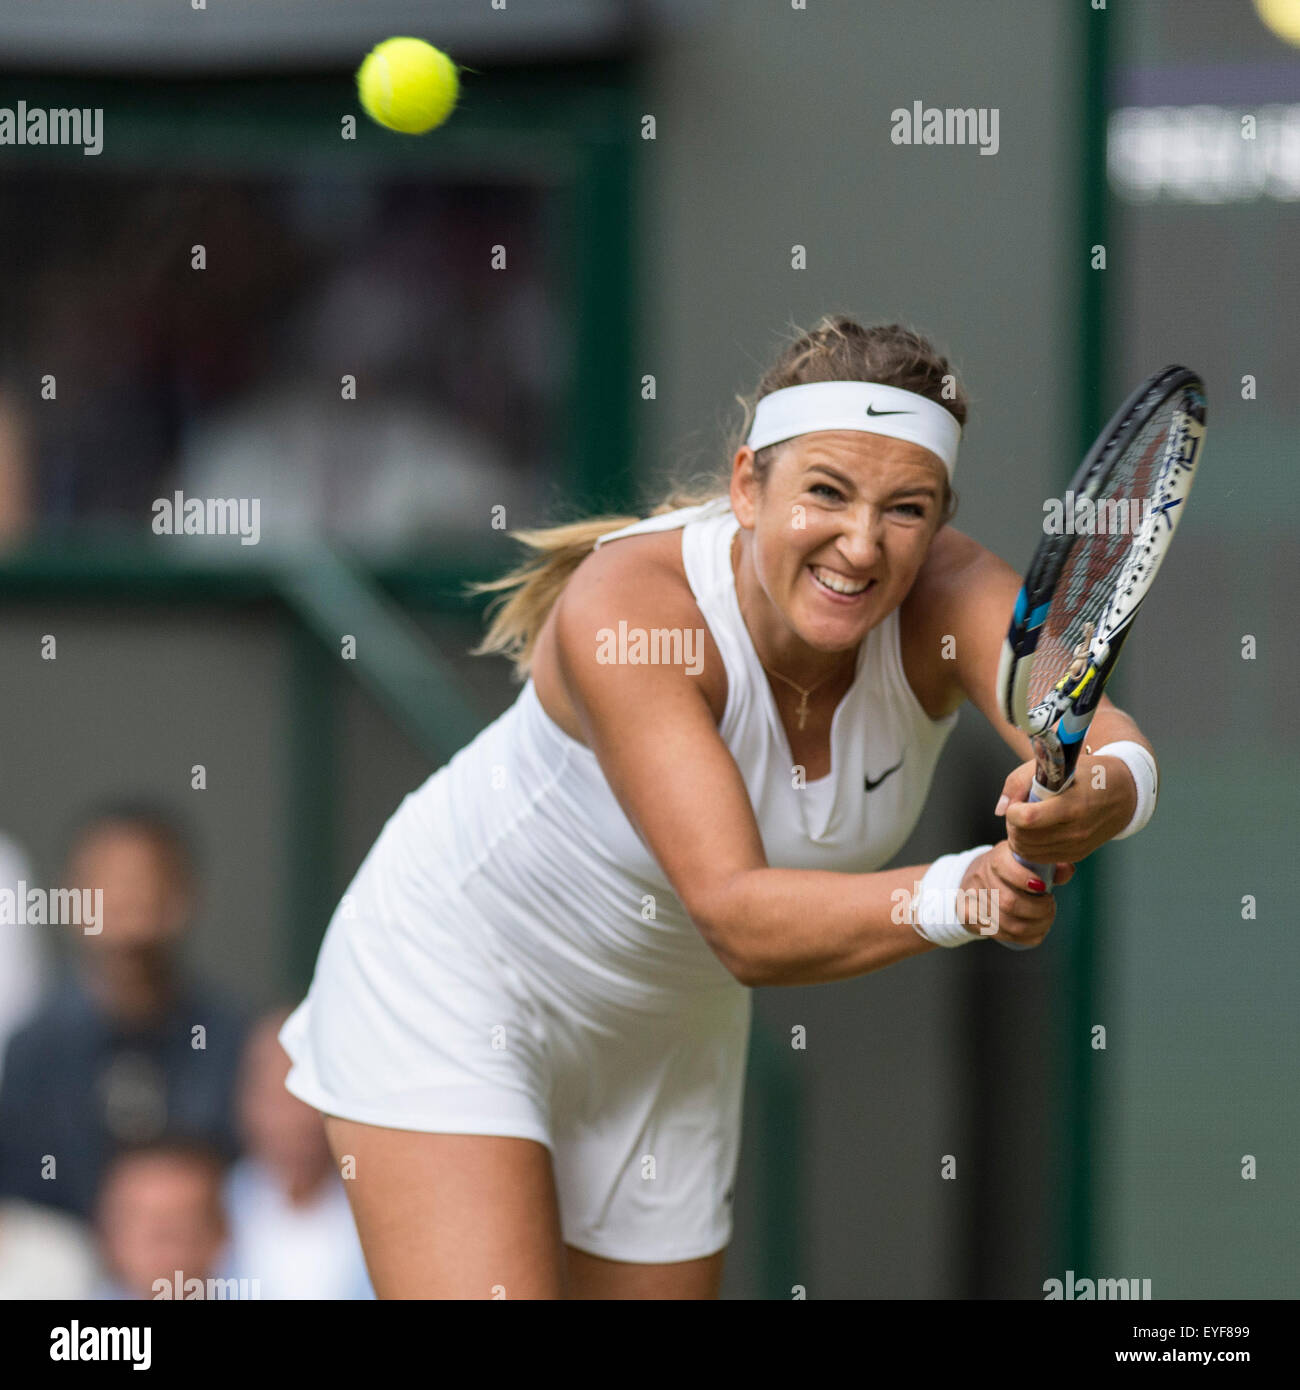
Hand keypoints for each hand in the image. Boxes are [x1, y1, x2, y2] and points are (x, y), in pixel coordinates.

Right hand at [959, 842, 1074, 947]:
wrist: (971, 880)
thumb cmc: (1008, 870)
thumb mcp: (1025, 860)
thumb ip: (1048, 865)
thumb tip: (1067, 870)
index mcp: (995, 859)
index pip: (1004, 867)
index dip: (1026, 879)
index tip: (1044, 888)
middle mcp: (980, 878)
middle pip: (1009, 902)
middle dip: (1039, 909)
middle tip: (1050, 905)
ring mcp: (973, 900)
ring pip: (1008, 924)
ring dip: (1036, 926)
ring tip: (1046, 918)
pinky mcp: (971, 918)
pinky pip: (1003, 935)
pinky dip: (1028, 937)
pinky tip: (1038, 931)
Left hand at [994, 755, 1137, 864]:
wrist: (1123, 791)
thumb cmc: (1086, 773)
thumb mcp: (1055, 765)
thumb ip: (1021, 782)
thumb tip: (1001, 809)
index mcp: (1072, 804)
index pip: (1029, 819)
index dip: (1014, 811)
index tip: (1017, 802)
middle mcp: (1077, 829)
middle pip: (1025, 838)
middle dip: (1013, 825)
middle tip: (1018, 811)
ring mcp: (1078, 845)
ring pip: (1029, 852)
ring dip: (1019, 837)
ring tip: (1025, 821)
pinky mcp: (1077, 855)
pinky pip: (1041, 858)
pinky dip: (1031, 847)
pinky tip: (1035, 831)